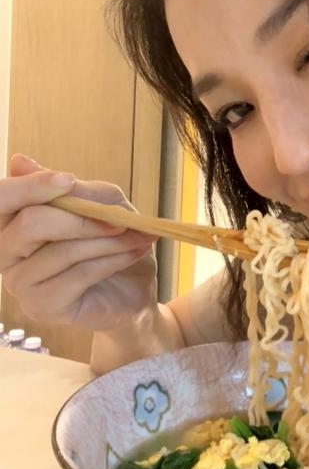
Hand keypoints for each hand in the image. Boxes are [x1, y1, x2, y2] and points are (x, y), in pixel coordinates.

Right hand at [0, 154, 157, 330]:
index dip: (29, 186)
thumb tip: (20, 161)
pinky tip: (133, 254)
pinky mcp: (41, 307)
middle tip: (120, 218)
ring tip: (136, 236)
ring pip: (61, 251)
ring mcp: (20, 283)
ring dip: (108, 240)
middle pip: (29, 224)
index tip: (68, 180)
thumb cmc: (112, 241)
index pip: (1, 198)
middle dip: (81, 219)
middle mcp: (7, 251)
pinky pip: (77, 276)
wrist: (134, 288)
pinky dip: (112, 260)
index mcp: (13, 219)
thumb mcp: (102, 204)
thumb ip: (72, 189)